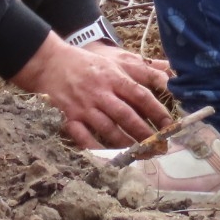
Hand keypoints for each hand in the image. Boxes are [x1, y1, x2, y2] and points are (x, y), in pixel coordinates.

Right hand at [12, 32, 172, 147]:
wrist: (50, 63)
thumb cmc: (87, 63)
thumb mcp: (113, 60)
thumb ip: (140, 70)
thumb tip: (169, 74)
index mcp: (113, 77)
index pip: (140, 95)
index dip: (157, 112)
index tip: (170, 126)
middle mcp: (100, 92)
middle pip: (127, 116)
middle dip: (145, 134)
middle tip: (160, 147)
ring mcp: (84, 106)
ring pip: (109, 130)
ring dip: (127, 145)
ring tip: (141, 155)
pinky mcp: (70, 117)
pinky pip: (85, 138)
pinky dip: (98, 150)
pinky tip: (110, 158)